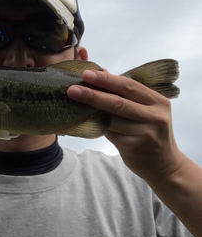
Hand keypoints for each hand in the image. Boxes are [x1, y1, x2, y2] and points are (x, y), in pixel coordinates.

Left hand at [67, 70, 184, 186]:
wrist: (163, 164)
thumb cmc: (150, 131)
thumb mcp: (147, 110)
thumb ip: (126, 93)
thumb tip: (102, 72)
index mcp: (158, 101)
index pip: (129, 86)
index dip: (107, 79)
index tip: (87, 74)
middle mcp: (154, 116)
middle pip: (119, 102)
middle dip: (93, 94)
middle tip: (73, 89)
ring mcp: (145, 133)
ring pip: (112, 119)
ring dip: (91, 112)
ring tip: (74, 104)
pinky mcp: (133, 147)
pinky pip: (109, 133)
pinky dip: (96, 126)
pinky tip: (85, 121)